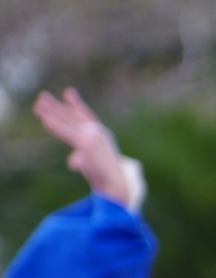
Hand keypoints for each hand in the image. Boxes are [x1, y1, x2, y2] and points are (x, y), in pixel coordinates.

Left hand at [33, 88, 129, 206]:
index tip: (68, 92)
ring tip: (37, 106)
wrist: (115, 185)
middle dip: (55, 106)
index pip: (85, 115)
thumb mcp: (94, 162)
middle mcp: (96, 132)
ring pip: (66, 122)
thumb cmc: (106, 176)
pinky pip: (66, 133)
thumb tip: (73, 162)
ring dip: (50, 113)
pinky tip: (43, 120)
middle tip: (41, 96)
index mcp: (100, 135)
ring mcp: (91, 138)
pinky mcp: (85, 145)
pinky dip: (55, 125)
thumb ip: (81, 157)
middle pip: (71, 116)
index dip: (76, 103)